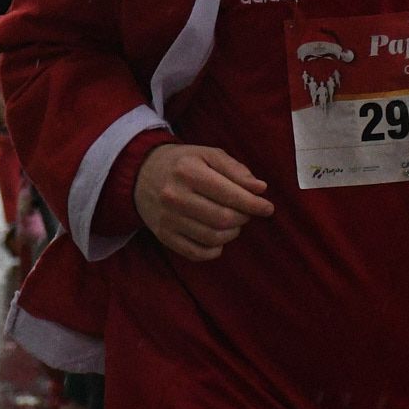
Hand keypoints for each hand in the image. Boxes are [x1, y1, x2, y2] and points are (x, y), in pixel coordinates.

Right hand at [133, 144, 274, 261]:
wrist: (141, 173)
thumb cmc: (183, 162)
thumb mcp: (208, 154)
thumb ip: (235, 169)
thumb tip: (260, 189)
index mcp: (188, 171)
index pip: (229, 195)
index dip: (254, 204)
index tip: (267, 208)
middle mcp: (175, 196)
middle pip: (223, 219)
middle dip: (243, 218)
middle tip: (246, 212)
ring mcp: (167, 219)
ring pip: (213, 238)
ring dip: (231, 233)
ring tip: (232, 222)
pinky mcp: (163, 236)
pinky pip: (197, 253)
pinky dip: (215, 249)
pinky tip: (218, 237)